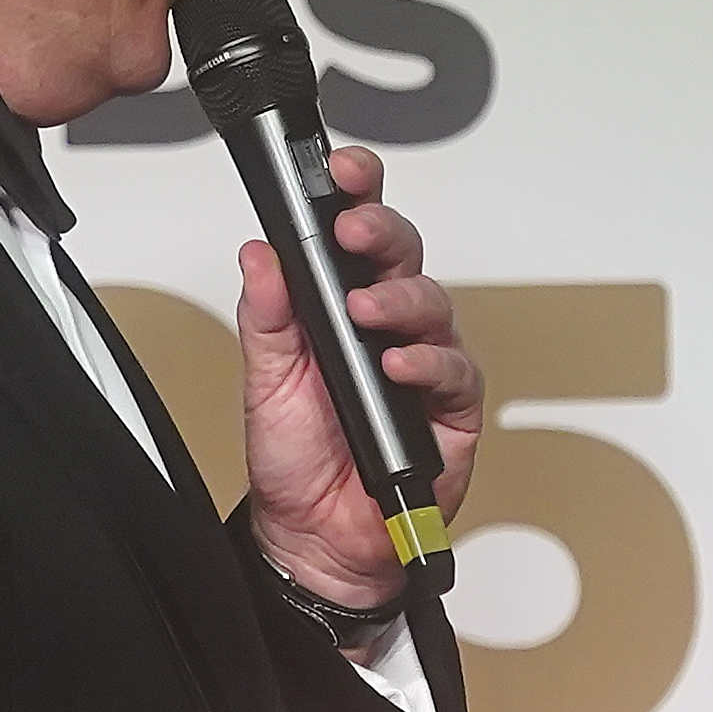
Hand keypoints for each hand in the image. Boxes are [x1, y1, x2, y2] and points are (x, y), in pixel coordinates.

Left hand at [238, 144, 482, 609]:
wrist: (314, 539)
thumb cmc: (296, 459)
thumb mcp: (264, 380)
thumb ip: (267, 315)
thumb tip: (259, 254)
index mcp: (341, 307)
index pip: (357, 236)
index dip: (357, 194)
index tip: (342, 172)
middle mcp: (388, 325)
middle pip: (403, 255)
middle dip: (380, 232)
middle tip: (352, 231)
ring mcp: (423, 363)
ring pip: (433, 304)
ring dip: (401, 300)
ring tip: (366, 312)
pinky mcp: (452, 407)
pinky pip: (453, 370)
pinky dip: (426, 363)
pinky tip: (397, 366)